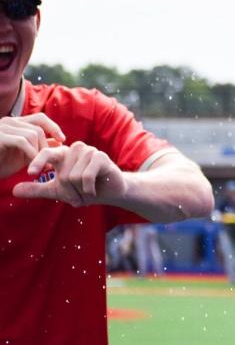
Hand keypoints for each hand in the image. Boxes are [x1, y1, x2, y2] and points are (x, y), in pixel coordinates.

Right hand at [0, 113, 64, 177]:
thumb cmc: (1, 164)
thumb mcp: (24, 155)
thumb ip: (40, 147)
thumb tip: (59, 141)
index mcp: (15, 124)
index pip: (40, 118)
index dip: (54, 127)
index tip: (62, 140)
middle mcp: (8, 122)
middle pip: (38, 127)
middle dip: (46, 145)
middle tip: (48, 162)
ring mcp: (1, 128)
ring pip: (32, 134)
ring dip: (38, 151)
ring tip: (38, 165)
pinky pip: (22, 141)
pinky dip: (30, 153)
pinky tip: (31, 165)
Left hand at [11, 141, 126, 205]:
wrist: (110, 191)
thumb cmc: (83, 188)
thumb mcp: (57, 191)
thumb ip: (37, 189)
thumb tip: (14, 190)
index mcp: (62, 154)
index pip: (46, 154)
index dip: (38, 162)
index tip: (31, 173)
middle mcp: (74, 149)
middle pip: (63, 175)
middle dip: (70, 192)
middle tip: (79, 195)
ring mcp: (89, 151)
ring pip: (74, 177)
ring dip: (80, 191)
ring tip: (88, 190)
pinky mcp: (101, 157)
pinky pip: (86, 176)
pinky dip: (88, 188)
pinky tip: (94, 189)